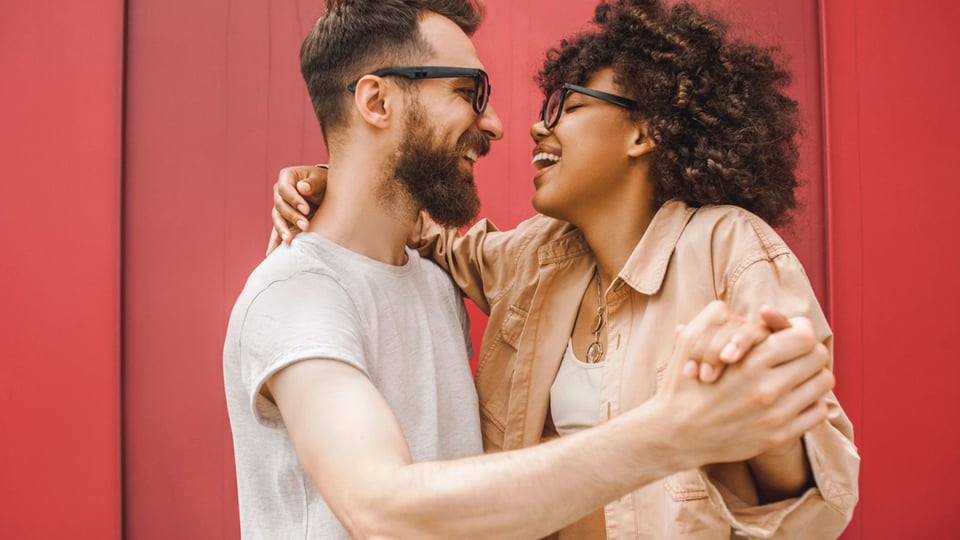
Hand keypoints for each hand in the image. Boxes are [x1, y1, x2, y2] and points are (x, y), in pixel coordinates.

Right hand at [266, 165, 327, 254]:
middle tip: (305, 226)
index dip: (294, 200)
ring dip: (283, 231)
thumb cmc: (324, 181)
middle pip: (280, 206)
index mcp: (286, 178)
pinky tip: (271, 254)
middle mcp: (279, 193)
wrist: (327, 190)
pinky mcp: (284, 221)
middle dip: (292, 217)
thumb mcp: (321, 179)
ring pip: (277, 219)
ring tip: (289, 241)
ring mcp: (280, 208)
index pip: (285, 189)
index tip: (306, 209)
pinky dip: (274, 243)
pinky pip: (276, 232)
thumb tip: (302, 187)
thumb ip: (313, 183)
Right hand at [656, 301, 833, 466]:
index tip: (791, 331)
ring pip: (823, 383)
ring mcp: (776, 416)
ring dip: (811, 375)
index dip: (800, 329)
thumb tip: (753, 310)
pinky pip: (818, 411)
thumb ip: (714, 316)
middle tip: (793, 352)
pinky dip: (809, 402)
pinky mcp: (779, 437)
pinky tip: (791, 398)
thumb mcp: (688, 342)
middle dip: (806, 350)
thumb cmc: (683, 385)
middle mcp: (767, 389)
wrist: (675, 435)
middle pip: (818, 357)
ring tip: (793, 374)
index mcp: (749, 362)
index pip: (805, 336)